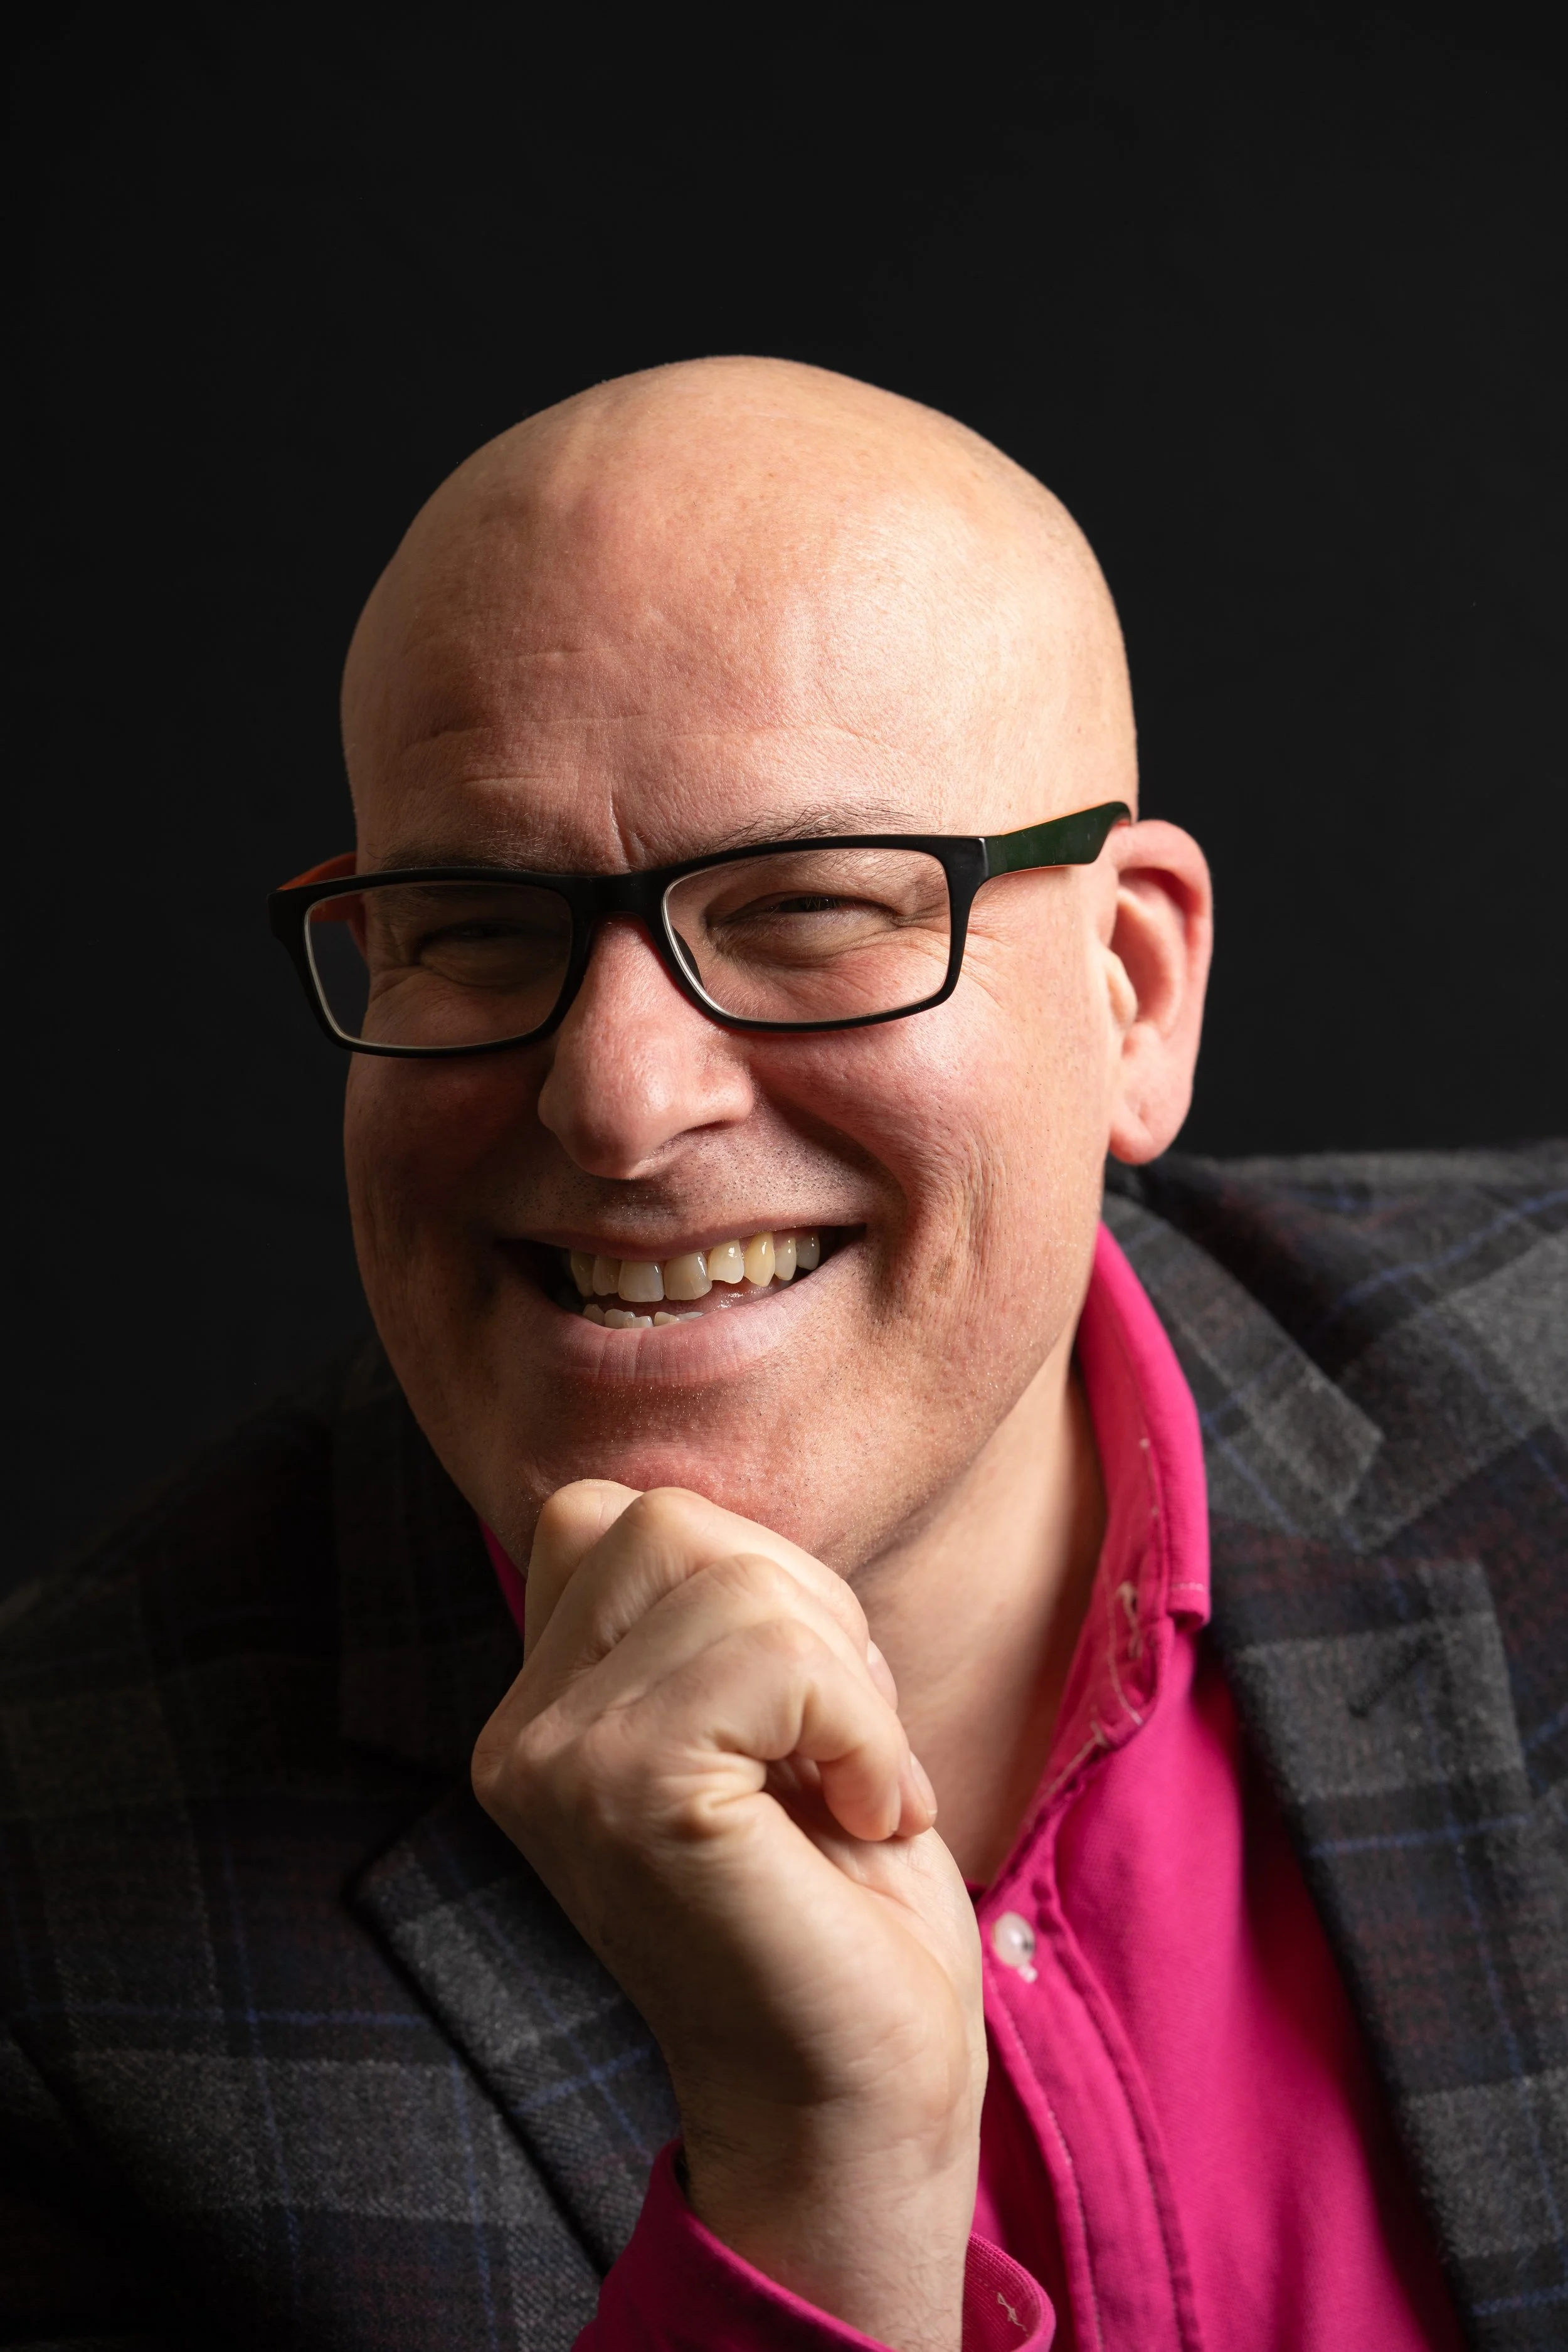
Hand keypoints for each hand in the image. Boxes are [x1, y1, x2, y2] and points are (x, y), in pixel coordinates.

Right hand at [472, 1481, 985, 2351]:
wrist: (860, 2094)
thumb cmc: (839, 1907)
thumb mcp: (770, 1714)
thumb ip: (714, 1612)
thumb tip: (720, 1503)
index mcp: (542, 1709)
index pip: (622, 1517)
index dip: (758, 1583)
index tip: (807, 1718)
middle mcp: (518, 1733)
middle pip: (670, 1521)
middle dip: (807, 1614)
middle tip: (839, 1751)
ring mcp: (554, 1763)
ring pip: (732, 1577)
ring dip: (845, 1678)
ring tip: (850, 1791)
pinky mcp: (623, 1793)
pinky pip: (775, 1654)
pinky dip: (861, 1725)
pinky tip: (866, 1816)